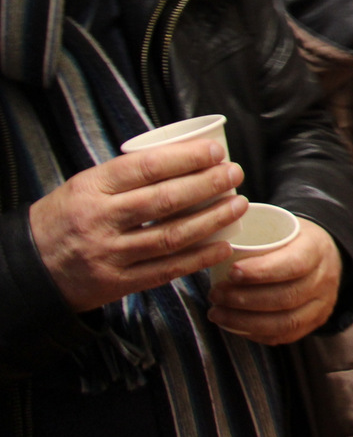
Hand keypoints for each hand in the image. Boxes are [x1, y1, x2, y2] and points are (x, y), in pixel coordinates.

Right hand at [29, 140, 244, 312]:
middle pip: (165, 200)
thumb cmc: (67, 217)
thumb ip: (127, 176)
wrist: (29, 267)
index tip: (216, 153)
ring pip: (171, 236)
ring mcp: (109, 254)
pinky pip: (166, 270)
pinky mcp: (117, 283)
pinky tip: (223, 245)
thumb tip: (185, 157)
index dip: (186, 158)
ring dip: (212, 220)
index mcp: (92, 189)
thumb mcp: (85, 186)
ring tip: (238, 205)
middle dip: (208, 185)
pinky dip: (198, 258)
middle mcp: (100, 220)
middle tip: (234, 174)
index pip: (146, 168)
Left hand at [209, 219, 342, 344]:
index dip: (261, 272)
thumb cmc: (291, 240)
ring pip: (285, 321)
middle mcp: (324, 278)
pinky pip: (284, 335)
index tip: (230, 272)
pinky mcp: (315, 322)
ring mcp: (322, 304)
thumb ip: (254, 230)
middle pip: (287, 296)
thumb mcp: (281, 226)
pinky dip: (255, 334)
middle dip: (244, 299)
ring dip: (245, 321)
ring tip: (217, 312)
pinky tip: (233, 325)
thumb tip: (213, 232)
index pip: (294, 264)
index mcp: (317, 248)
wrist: (323, 256)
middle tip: (215, 294)